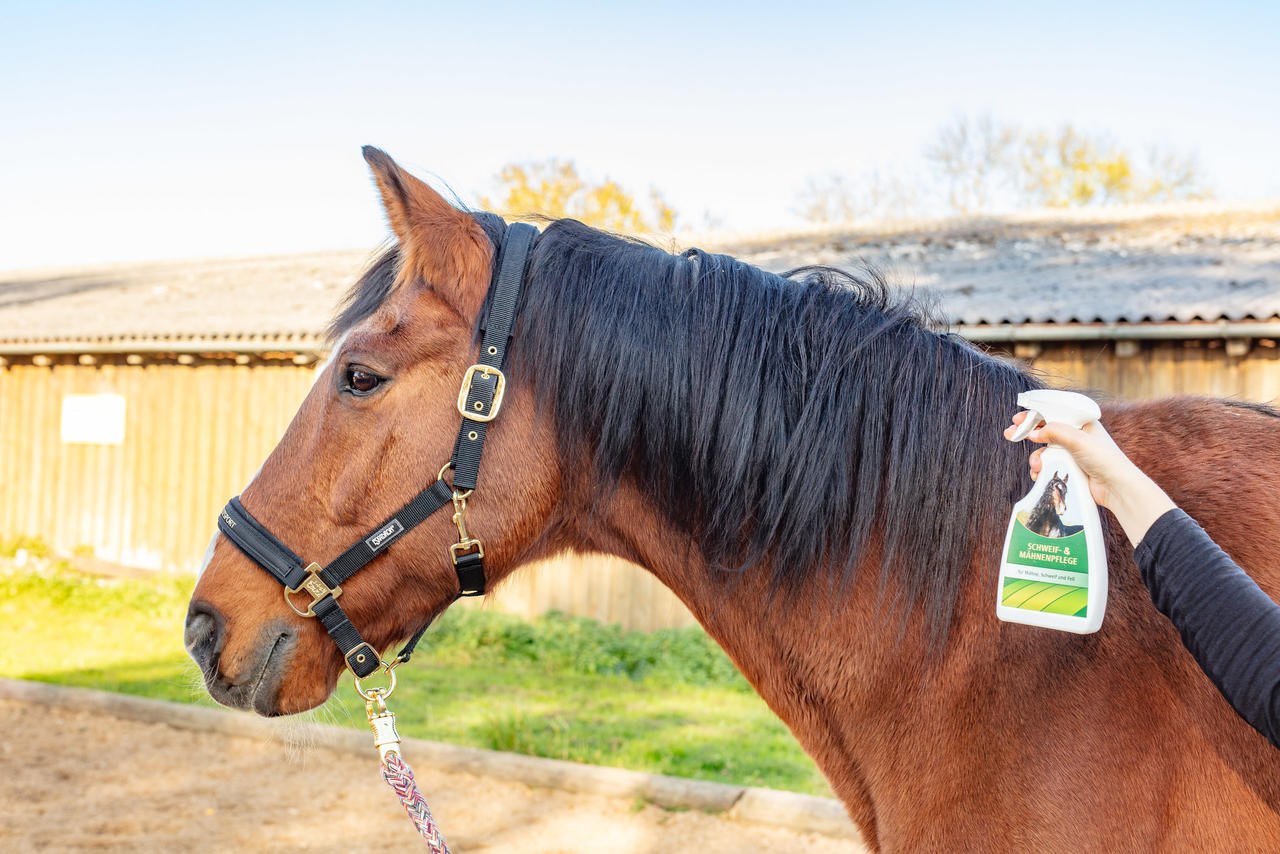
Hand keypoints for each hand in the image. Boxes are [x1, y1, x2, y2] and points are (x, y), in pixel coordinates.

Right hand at [1003, 411, 1176, 546]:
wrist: (1116, 488)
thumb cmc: (1105, 460)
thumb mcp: (1078, 440)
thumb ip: (1054, 432)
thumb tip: (1033, 432)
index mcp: (1081, 423)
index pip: (1053, 413)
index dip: (1034, 414)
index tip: (1017, 419)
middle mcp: (1075, 436)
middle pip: (1045, 430)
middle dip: (1027, 433)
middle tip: (1010, 434)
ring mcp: (1071, 453)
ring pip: (1044, 450)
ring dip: (1036, 457)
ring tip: (1036, 466)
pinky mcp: (1068, 469)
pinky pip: (1048, 466)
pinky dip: (1041, 470)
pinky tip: (1040, 475)